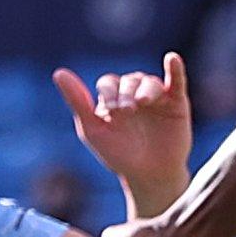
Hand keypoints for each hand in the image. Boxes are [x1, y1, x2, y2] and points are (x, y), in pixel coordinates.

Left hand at [54, 53, 192, 200]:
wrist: (149, 177)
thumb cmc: (119, 155)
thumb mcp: (93, 130)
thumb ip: (77, 102)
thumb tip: (59, 73)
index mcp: (113, 97)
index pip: (108, 83)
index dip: (109, 93)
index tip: (111, 111)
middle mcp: (134, 92)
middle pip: (129, 81)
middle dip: (126, 94)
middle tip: (127, 111)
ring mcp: (156, 96)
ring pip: (149, 81)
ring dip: (145, 88)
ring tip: (143, 102)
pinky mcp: (176, 102)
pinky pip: (176, 81)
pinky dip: (176, 68)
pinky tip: (173, 59)